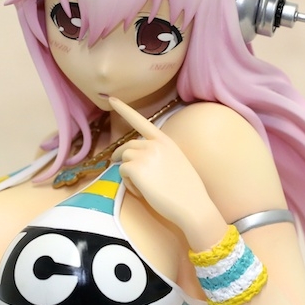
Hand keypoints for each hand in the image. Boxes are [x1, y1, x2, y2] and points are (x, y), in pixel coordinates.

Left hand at [109, 97, 225, 249]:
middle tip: (129, 173)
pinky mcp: (135, 168)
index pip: (141, 121)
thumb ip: (158, 154)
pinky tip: (142, 191)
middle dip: (123, 158)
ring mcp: (144, 154)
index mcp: (165, 141)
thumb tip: (140, 160)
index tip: (111, 99)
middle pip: (128, 146)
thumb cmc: (187, 190)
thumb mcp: (176, 162)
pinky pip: (122, 172)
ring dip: (129, 173)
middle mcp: (154, 144)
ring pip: (124, 159)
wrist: (193, 205)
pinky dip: (128, 183)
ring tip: (144, 186)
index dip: (124, 109)